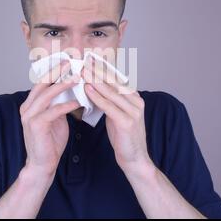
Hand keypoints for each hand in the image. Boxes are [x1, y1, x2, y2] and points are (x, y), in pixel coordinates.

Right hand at [20, 60, 80, 176]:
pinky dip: (66, 105)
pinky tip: (77, 102)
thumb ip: (58, 104)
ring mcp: (29, 116)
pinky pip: (53, 111)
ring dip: (63, 85)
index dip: (53, 71)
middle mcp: (27, 108)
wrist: (43, 164)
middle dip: (57, 72)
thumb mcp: (56, 118)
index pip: (41, 83)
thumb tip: (71, 90)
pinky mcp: (36, 125)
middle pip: (42, 84)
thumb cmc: (50, 142)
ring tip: (76, 78)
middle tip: (71, 63)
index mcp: (30, 104)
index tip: (67, 61)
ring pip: (47, 95)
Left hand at [82, 56, 150, 171]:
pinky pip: (109, 106)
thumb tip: (95, 88)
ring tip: (83, 72)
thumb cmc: (124, 137)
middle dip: (98, 72)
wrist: (135, 159)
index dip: (103, 70)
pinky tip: (87, 89)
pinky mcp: (127, 122)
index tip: (90, 61)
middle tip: (84, 61)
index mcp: (135, 99)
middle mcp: (136, 102)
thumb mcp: (116, 115)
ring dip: (95, 81)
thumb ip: (109, 102)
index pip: (117, 80)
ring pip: (111, 92)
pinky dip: (97, 96)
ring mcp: (133, 112)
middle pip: (114, 83)